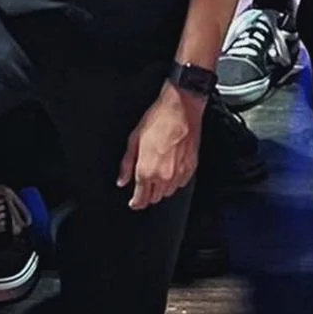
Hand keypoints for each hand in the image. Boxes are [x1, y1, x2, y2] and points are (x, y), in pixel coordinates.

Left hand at [117, 84, 203, 209]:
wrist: (180, 109)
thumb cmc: (158, 120)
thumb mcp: (133, 139)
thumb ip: (126, 164)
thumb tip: (122, 180)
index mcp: (146, 171)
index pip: (140, 200)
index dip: (136, 203)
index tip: (134, 203)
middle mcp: (163, 176)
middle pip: (154, 198)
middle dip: (147, 194)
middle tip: (144, 184)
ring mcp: (178, 174)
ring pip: (168, 193)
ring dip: (161, 188)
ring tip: (157, 173)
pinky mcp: (190, 168)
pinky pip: (180, 184)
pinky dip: (174, 181)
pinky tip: (170, 168)